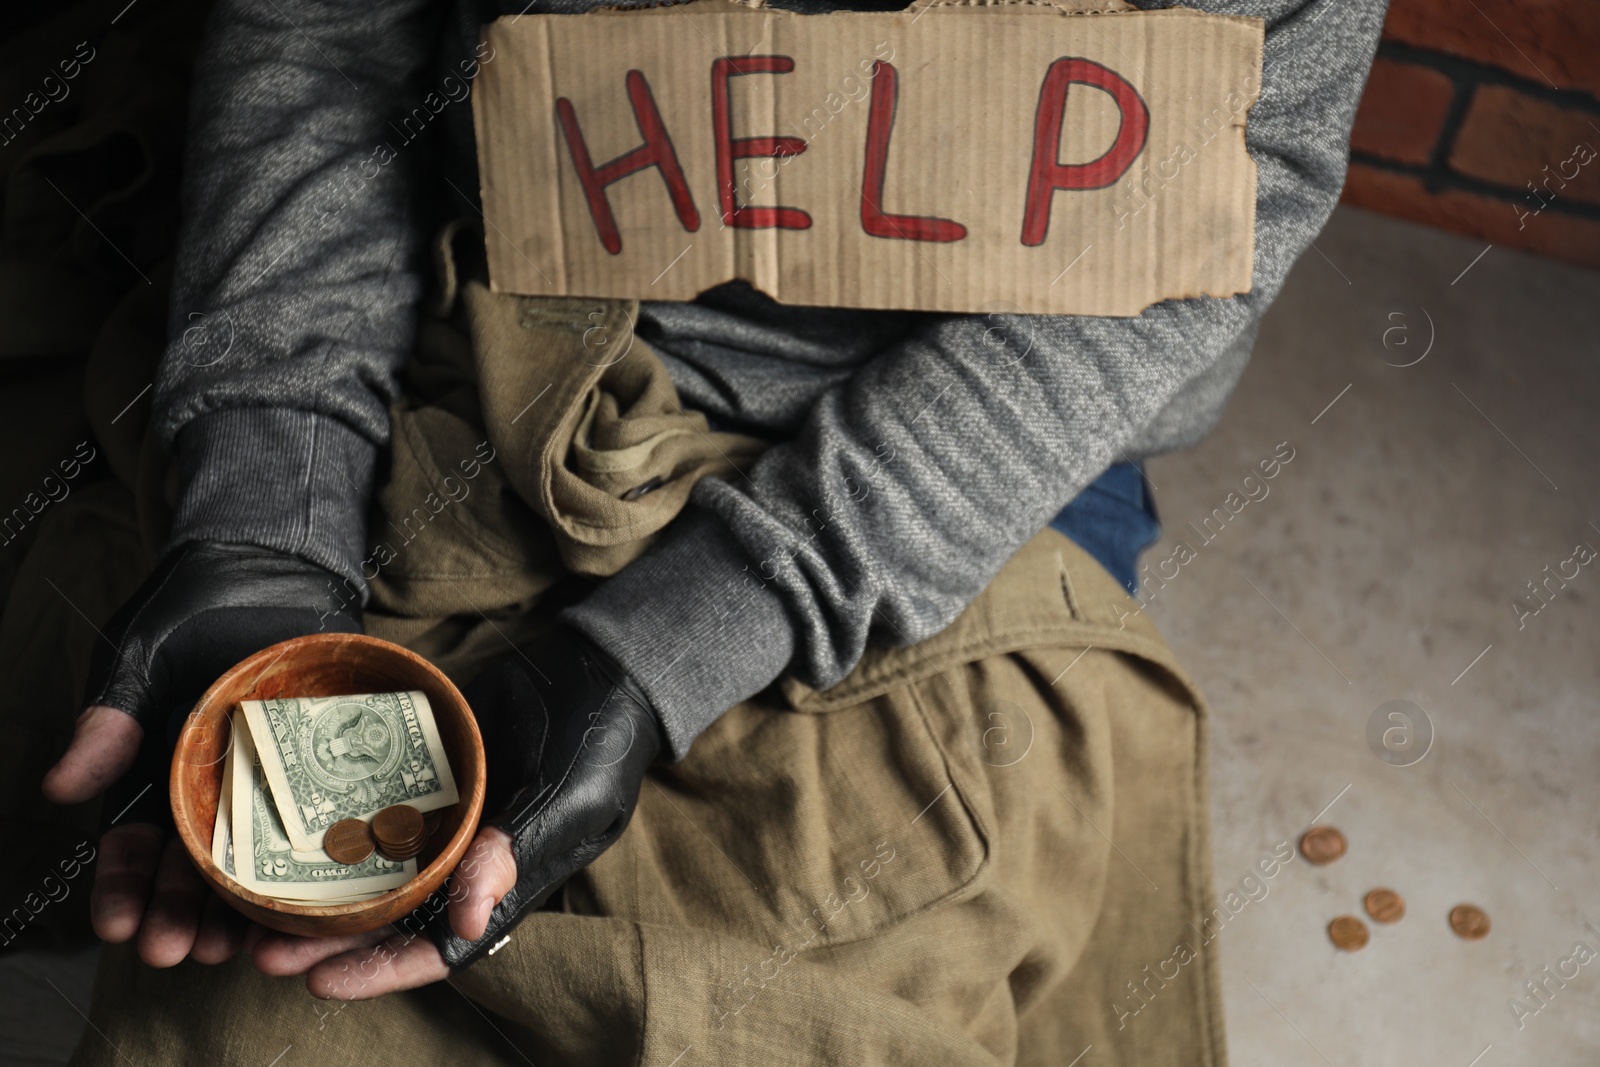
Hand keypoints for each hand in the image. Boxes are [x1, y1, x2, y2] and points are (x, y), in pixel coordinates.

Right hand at [41, 540, 359, 966]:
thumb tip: (61, 787)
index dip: (124, 888)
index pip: (134, 846)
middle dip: (180, 915)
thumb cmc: (191, 610)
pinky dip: (310, 868)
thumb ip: (109, 723)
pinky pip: (318, 825)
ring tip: (232, 948)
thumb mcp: (139, 662)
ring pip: (254, 862)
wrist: (271, 565)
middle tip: (179, 951)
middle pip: (192, 870)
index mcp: (158, 776)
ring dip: (239, 911)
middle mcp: (213, 790)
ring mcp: (271, 783)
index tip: (119, 926)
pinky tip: (305, 907)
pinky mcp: (323, 768)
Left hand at [250, 627, 663, 997]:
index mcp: (503, 880)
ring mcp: (441, 811)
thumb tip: (465, 923)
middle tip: (263, 949)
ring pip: (368, 864)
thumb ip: (517, 855)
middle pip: (388, 915)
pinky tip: (283, 824)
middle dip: (326, 939)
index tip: (321, 982)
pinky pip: (369, 801)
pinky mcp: (422, 766)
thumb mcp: (568, 800)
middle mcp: (465, 854)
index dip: (380, 970)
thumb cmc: (603, 743)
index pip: (437, 943)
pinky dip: (329, 819)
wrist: (603, 664)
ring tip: (252, 903)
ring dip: (315, 887)